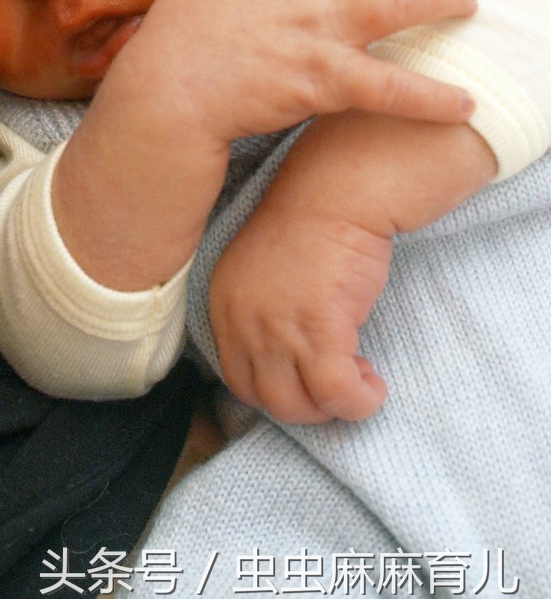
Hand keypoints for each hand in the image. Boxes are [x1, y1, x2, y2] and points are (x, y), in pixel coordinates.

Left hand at [210, 193, 391, 423]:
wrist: (338, 192)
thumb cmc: (314, 223)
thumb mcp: (267, 271)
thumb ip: (264, 313)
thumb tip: (288, 359)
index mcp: (224, 303)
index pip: (237, 377)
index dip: (277, 389)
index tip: (307, 380)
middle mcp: (242, 321)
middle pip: (266, 399)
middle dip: (306, 405)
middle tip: (336, 384)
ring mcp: (277, 329)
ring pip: (298, 406)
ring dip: (332, 406)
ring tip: (358, 382)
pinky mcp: (319, 331)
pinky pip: (336, 394)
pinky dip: (358, 401)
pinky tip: (373, 386)